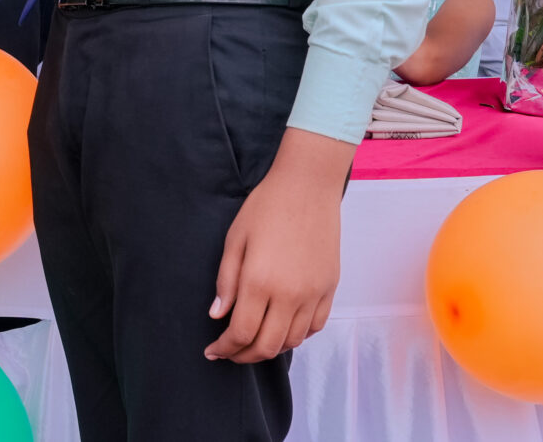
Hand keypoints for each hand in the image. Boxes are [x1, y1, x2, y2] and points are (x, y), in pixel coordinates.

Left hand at [206, 129, 351, 362]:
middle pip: (267, 346)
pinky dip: (297, 336)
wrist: (307, 186)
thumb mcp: (234, 239)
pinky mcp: (329, 288)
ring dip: (271, 348)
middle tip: (229, 352)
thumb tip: (217, 316)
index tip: (212, 351)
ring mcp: (313, 294)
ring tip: (253, 340)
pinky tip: (282, 327)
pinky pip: (315, 327)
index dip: (225, 348)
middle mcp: (289, 295)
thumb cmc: (266, 207)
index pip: (241, 333)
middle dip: (244, 356)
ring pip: (293, 341)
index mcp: (260, 282)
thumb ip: (226, 281)